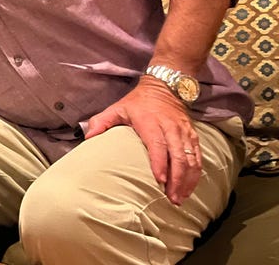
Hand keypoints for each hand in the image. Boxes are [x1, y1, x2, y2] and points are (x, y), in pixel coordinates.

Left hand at [85, 76, 201, 204]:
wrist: (165, 87)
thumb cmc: (138, 102)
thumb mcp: (117, 108)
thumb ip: (102, 122)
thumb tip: (88, 138)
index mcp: (150, 122)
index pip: (157, 144)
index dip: (160, 162)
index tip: (160, 180)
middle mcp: (170, 128)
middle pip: (178, 156)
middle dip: (176, 179)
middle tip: (172, 199)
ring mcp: (184, 132)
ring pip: (190, 159)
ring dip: (187, 180)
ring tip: (180, 198)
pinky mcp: (193, 136)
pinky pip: (198, 157)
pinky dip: (195, 173)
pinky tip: (189, 187)